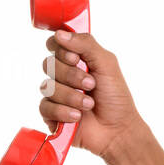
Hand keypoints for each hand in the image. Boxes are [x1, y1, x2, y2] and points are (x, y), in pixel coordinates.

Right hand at [38, 30, 142, 160]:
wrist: (119, 130)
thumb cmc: (116, 97)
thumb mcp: (107, 64)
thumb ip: (86, 45)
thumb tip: (59, 34)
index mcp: (76, 60)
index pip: (55, 45)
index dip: (61, 51)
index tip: (75, 59)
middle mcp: (64, 75)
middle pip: (49, 64)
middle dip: (72, 76)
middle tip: (91, 85)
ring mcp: (57, 95)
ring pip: (47, 87)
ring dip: (71, 96)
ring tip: (89, 105)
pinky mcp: (52, 114)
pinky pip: (45, 107)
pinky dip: (63, 111)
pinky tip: (77, 117)